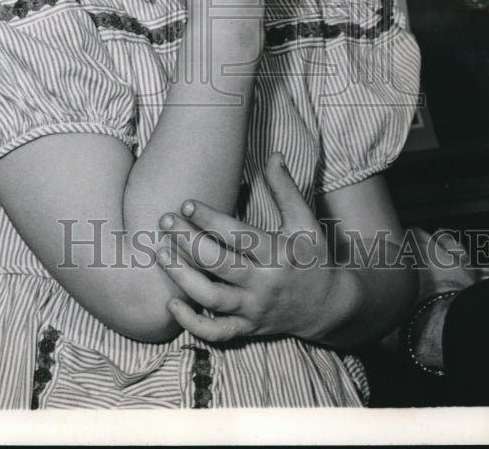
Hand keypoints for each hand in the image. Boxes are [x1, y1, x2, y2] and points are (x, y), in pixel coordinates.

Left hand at [157, 153, 347, 343]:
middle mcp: (263, 284)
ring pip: (211, 298)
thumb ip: (286, 189)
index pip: (239, 236)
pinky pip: (216, 332)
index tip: (186, 204)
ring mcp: (253, 309)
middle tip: (164, 221)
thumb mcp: (306, 221)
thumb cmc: (313, 258)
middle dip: (187, 242)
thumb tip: (274, 155)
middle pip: (219, 264)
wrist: (329, 306)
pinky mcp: (246, 328)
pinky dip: (192, 323)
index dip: (211, 219)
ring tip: (160, 253)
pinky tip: (172, 303)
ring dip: (182, 277)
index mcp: (277, 254)